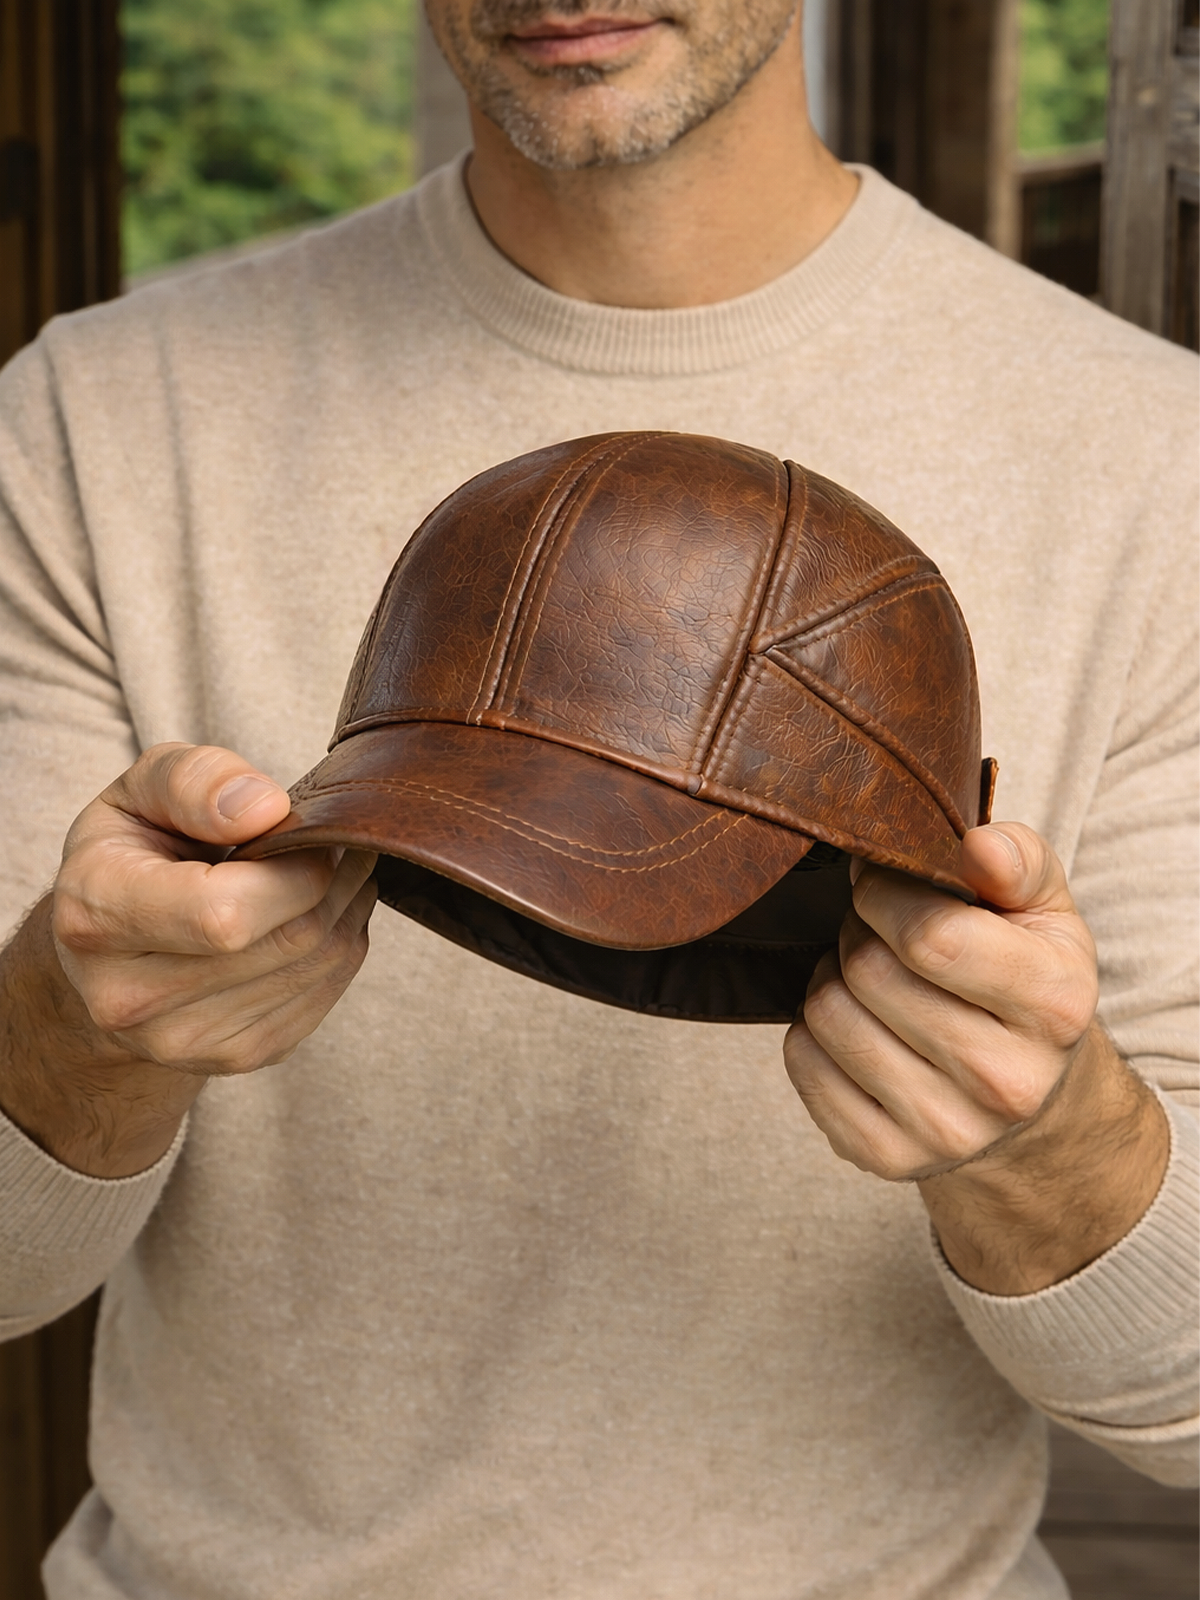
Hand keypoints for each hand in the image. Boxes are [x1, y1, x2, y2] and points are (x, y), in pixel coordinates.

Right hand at [0, 744, 375, 1177]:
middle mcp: (128, 997)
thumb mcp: (142, 789)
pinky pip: (323, 996)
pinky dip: (341, 945)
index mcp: (95, 915)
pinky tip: (320, 912)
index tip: (308, 830)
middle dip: (335, 879)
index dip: (295, 869)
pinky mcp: (232, 1056)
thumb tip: (265, 808)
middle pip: (286, 939)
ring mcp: (181, 1040)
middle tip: (339, 838)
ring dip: (347, 908)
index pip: (224, 913)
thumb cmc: (133, 851)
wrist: (111, 948)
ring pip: (315, 966)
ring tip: (336, 868)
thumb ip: (195, 781)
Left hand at [783, 823, 1168, 1293]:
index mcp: (1054, 1005)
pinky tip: (855, 1023)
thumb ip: (1017, 861)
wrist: (1029, 1098)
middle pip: (869, 971)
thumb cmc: (1024, 978)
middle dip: (858, 931)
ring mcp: (945, 1130)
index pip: (929, 935)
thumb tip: (978, 845)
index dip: (884, 892)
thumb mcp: (1043, 910)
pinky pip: (802, 1063)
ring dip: (833, 978)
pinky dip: (811, 1031)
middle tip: (877, 929)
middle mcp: (1006, 1081)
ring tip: (868, 977)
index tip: (882, 882)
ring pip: (828, 1014)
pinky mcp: (885, 1157)